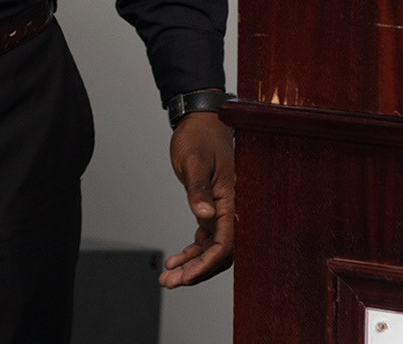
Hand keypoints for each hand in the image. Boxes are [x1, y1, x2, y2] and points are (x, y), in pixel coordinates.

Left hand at [160, 111, 234, 286]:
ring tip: (169, 277)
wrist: (200, 120)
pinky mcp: (215, 206)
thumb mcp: (193, 161)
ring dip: (193, 264)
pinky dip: (193, 251)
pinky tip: (177, 260)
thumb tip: (205, 216)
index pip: (225, 243)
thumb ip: (198, 190)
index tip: (185, 277)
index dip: (206, 264)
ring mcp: (225, 208)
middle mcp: (234, 207)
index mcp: (233, 198)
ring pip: (213, 247)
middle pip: (220, 252)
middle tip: (170, 282)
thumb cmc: (199, 137)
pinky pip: (208, 237)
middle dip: (196, 271)